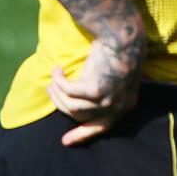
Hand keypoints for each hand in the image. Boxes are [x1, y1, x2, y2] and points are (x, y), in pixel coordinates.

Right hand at [47, 28, 146, 145]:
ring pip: (72, 105)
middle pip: (81, 115)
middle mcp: (117, 108)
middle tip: (50, 92)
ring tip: (52, 81)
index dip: (82, 134)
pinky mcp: (94, 90)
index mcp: (126, 105)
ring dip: (58, 93)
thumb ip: (108, 93)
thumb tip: (84, 103)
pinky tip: (57, 71)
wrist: (123, 35)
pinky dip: (59, 81)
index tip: (65, 141)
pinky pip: (68, 90)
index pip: (102, 127)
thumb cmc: (120, 50)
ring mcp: (106, 100)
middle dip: (61, 105)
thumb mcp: (119, 77)